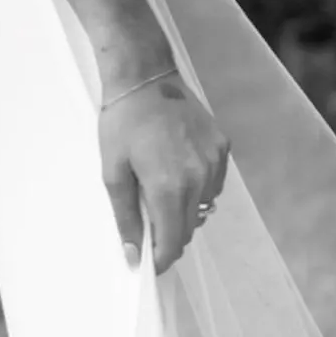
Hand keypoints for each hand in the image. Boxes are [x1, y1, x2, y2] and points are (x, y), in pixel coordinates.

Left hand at [100, 71, 229, 275]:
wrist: (144, 75)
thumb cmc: (122, 121)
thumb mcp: (112, 169)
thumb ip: (125, 216)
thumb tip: (132, 255)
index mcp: (168, 186)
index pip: (172, 242)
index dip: (160, 258)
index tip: (148, 261)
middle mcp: (198, 178)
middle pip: (188, 228)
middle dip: (169, 234)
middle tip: (148, 220)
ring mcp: (214, 162)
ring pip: (203, 207)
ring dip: (184, 209)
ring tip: (161, 187)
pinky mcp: (223, 147)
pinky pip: (213, 183)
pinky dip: (197, 186)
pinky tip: (178, 168)